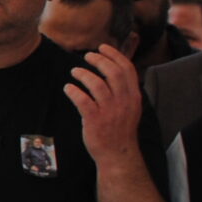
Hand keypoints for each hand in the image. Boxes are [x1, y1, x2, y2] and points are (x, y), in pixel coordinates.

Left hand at [64, 45, 143, 164]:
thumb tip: (112, 69)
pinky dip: (74, 91)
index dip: (114, 55)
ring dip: (83, 74)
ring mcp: (110, 111)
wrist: (118, 154)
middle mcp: (124, 101)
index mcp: (133, 96)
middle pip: (113, 72)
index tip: (103, 47)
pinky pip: (82, 100)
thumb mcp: (130, 107)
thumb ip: (124, 90)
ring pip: (96, 84)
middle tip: (87, 56)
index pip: (127, 68)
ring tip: (75, 72)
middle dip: (99, 60)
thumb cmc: (120, 129)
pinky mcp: (95, 120)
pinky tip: (68, 88)